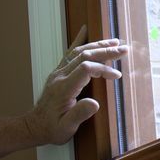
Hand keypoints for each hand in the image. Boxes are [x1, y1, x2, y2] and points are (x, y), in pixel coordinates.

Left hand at [25, 25, 126, 144]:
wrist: (35, 126)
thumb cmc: (52, 128)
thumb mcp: (66, 128)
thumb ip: (79, 114)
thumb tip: (94, 103)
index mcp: (63, 88)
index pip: (85, 69)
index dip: (102, 69)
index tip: (116, 76)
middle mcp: (60, 76)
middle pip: (84, 56)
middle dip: (105, 51)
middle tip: (124, 49)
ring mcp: (58, 73)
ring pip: (78, 52)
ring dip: (97, 46)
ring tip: (115, 42)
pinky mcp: (59, 73)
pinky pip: (69, 53)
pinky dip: (79, 41)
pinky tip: (85, 30)